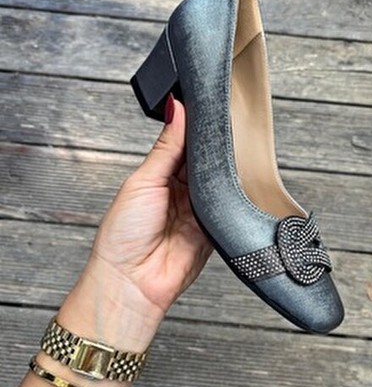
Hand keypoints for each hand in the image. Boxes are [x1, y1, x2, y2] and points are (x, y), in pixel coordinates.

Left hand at [58, 97, 212, 352]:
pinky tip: (233, 180)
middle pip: (204, 159)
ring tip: (227, 154)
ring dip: (223, 169)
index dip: (195, 125)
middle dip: (213, 145)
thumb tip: (176, 107)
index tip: (208, 104)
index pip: (183, 142)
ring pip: (219, 179)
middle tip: (225, 125)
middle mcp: (180, 190)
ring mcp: (199, 208)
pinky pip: (228, 204)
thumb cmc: (123, 235)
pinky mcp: (214, 226)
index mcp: (159, 175)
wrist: (133, 282)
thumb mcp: (143, 181)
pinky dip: (231, 193)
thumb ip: (166, 147)